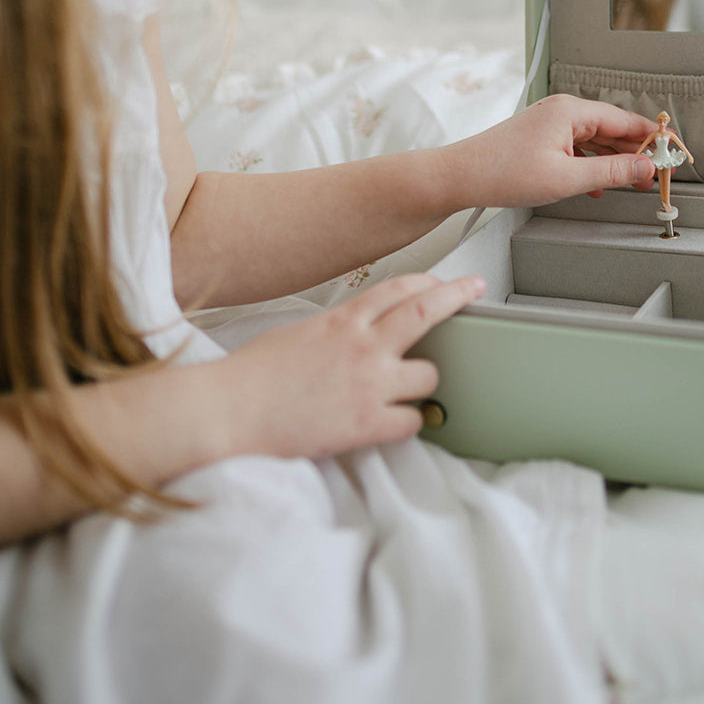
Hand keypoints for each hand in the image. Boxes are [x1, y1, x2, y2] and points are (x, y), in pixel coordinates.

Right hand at [219, 271, 483, 458]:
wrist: (228, 411)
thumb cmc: (251, 375)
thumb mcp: (298, 333)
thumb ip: (334, 330)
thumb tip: (352, 332)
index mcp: (342, 320)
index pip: (398, 289)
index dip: (429, 281)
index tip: (447, 280)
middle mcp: (362, 346)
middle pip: (426, 312)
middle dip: (457, 296)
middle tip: (475, 290)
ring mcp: (368, 384)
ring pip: (430, 373)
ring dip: (425, 380)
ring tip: (414, 387)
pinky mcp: (366, 424)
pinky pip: (413, 421)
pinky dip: (410, 422)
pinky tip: (397, 423)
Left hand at [450, 94, 656, 206]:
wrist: (461, 176)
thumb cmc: (503, 172)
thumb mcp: (567, 178)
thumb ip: (611, 173)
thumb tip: (643, 168)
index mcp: (571, 111)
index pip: (626, 119)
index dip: (653, 138)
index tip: (673, 151)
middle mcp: (562, 111)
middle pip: (613, 128)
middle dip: (636, 152)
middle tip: (658, 173)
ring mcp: (550, 124)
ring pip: (596, 139)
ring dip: (615, 161)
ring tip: (634, 183)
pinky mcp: (541, 138)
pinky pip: (578, 147)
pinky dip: (592, 165)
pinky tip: (597, 186)